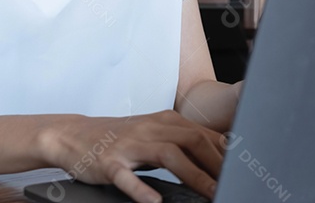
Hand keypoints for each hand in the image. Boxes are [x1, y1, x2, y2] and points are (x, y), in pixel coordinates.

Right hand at [40, 110, 223, 202]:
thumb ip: (181, 140)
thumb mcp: (153, 132)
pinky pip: (126, 177)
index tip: (242, 171)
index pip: (203, 134)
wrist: (72, 134)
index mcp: (165, 121)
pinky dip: (141, 190)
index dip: (225, 153)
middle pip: (192, 141)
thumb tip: (219, 151)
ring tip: (210, 194)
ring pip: (168, 155)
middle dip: (216, 163)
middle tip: (232, 184)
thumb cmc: (119, 137)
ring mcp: (130, 144)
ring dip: (193, 176)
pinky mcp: (109, 162)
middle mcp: (150, 128)